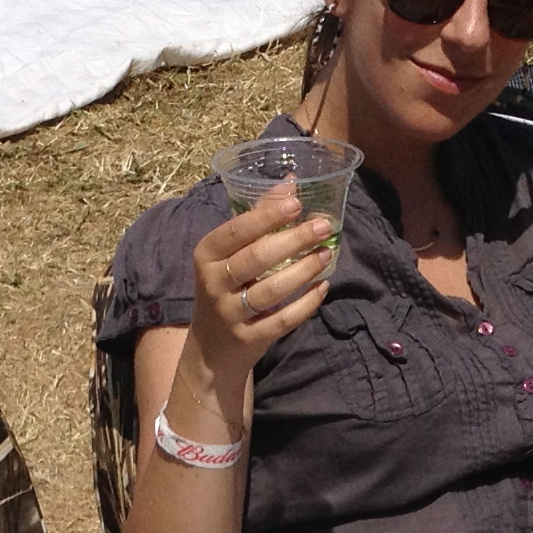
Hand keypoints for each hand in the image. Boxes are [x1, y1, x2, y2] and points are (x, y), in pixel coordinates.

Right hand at [189, 181, 338, 372]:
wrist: (211, 349)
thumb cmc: (226, 287)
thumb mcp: (230, 255)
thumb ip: (257, 218)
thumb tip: (290, 183)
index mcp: (206, 255)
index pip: (236, 231)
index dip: (267, 216)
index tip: (297, 204)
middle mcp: (214, 283)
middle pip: (257, 258)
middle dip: (294, 240)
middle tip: (323, 226)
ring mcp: (230, 313)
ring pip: (271, 289)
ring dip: (303, 270)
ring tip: (326, 254)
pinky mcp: (248, 338)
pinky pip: (282, 320)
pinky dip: (305, 304)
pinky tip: (322, 288)